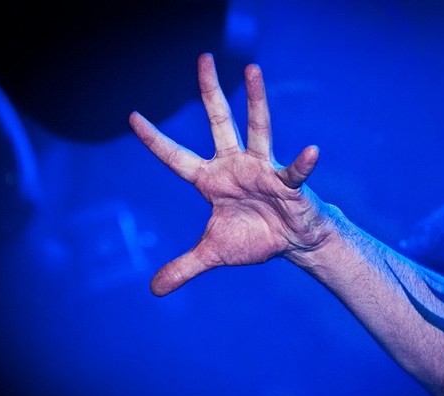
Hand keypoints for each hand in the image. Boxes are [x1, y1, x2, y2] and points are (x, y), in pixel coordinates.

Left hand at [130, 53, 330, 295]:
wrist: (292, 244)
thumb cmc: (253, 240)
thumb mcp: (212, 254)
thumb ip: (183, 267)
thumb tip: (152, 289)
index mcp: (211, 180)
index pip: (176, 157)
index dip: (154, 140)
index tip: (132, 116)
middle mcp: (235, 166)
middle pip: (219, 122)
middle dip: (210, 91)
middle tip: (203, 58)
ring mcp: (263, 170)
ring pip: (258, 129)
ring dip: (255, 101)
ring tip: (252, 71)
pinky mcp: (288, 183)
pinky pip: (294, 171)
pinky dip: (302, 162)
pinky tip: (311, 150)